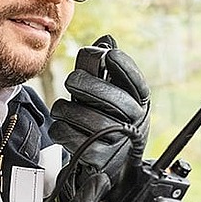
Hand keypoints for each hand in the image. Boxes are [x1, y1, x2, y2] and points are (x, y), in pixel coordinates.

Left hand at [47, 36, 149, 201]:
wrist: (110, 160)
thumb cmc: (106, 116)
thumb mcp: (109, 91)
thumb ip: (104, 68)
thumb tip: (105, 41)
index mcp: (140, 100)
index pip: (137, 81)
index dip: (124, 66)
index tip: (108, 55)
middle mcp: (135, 121)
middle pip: (114, 100)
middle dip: (87, 85)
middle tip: (71, 80)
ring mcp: (120, 142)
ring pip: (92, 121)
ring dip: (68, 110)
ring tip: (61, 108)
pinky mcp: (101, 159)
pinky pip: (77, 141)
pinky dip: (62, 130)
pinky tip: (61, 125)